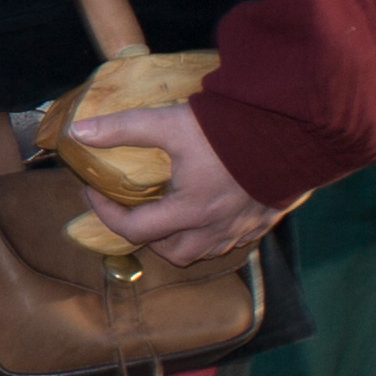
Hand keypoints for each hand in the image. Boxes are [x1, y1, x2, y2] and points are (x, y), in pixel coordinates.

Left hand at [59, 99, 284, 266]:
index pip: (134, 228)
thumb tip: (80, 132)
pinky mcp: (265, 219)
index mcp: (189, 210)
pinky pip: (235, 240)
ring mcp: (243, 226)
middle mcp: (215, 227)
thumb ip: (123, 128)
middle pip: (172, 252)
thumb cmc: (230, 130)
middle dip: (148, 238)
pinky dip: (215, 234)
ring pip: (205, 251)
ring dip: (182, 240)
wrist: (295, 129)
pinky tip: (212, 212)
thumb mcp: (170, 123)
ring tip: (171, 215)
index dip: (105, 213)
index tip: (92, 192)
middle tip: (135, 212)